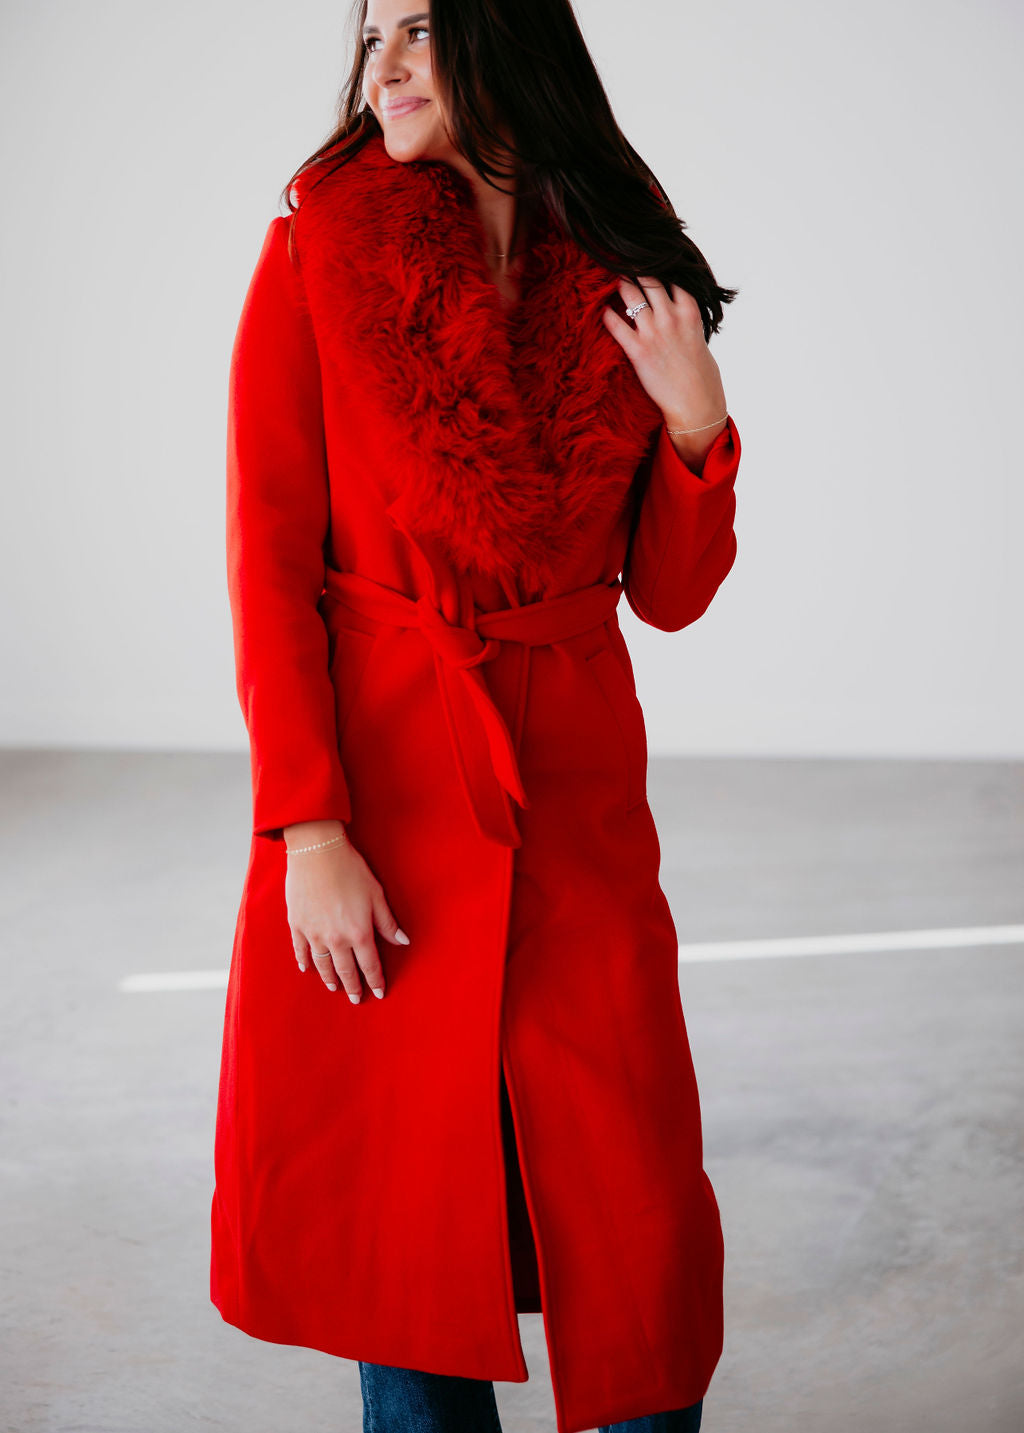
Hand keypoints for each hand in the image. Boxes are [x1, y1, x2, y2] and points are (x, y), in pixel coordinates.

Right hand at [284, 827, 409, 1002]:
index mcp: (359, 932)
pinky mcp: (297, 924)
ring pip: (323, 965)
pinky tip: (307, 968)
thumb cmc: (350, 869)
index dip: (375, 981)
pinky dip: (305, 961)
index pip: (370, 965)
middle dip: (353, 987)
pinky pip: (301, 950)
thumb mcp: (376, 894)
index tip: (379, 993)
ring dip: (330, 978)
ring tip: (334, 987)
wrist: (317, 852)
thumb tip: (403, 941)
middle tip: (357, 999)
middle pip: (346, 971)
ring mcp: (314, 934)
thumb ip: (387, 922)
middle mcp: (336, 939)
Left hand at [603, 276, 727, 458]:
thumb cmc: (702, 376)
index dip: (660, 265)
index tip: (649, 258)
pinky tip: (602, 310)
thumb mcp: (700, 339)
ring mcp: (653, 332)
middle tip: (623, 261)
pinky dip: (608, 316)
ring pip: (631, 296)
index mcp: (690, 312)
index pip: (674, 276)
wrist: (696, 404)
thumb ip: (688, 321)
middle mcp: (671, 317)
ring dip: (621, 285)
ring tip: (611, 278)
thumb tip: (680, 313)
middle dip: (636, 268)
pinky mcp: (638, 351)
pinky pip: (617, 326)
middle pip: (649, 279)